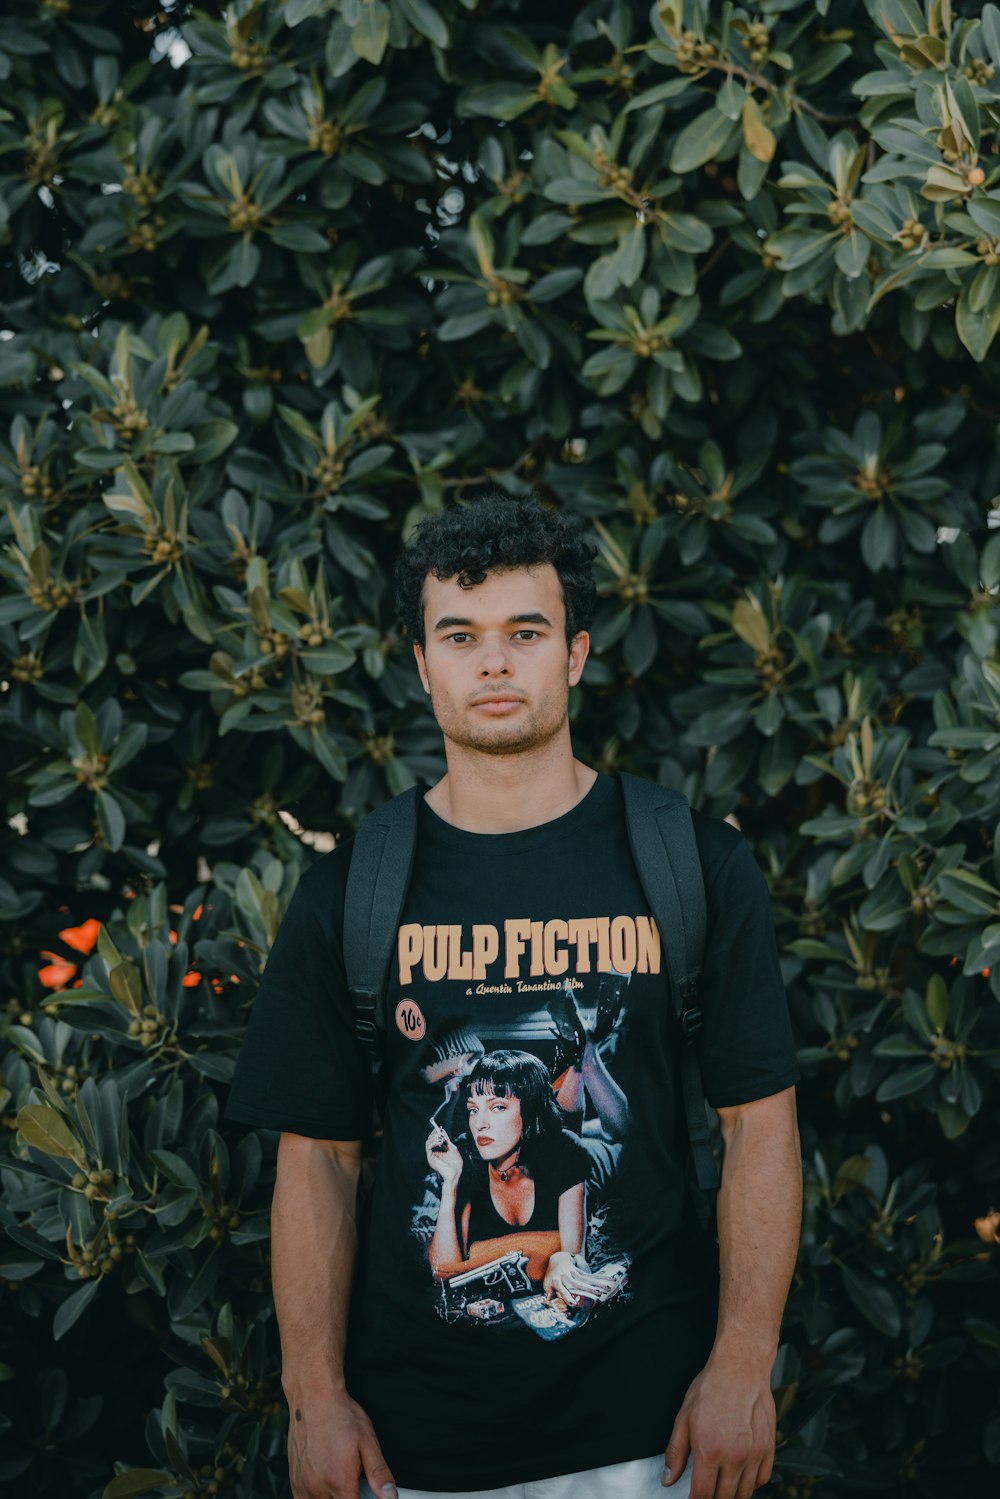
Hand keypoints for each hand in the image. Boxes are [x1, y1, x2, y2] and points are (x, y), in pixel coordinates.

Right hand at [287, 1390, 395, 1498]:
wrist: (313, 1397)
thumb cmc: (339, 1415)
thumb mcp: (367, 1441)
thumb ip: (379, 1473)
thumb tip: (390, 1495)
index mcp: (339, 1481)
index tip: (366, 1494)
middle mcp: (318, 1487)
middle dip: (348, 1497)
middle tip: (355, 1484)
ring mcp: (303, 1485)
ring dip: (333, 1498)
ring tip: (339, 1481)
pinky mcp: (294, 1480)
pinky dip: (317, 1498)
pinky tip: (326, 1483)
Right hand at [425, 1124, 462, 1185]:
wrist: (456, 1171)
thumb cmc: (456, 1163)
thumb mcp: (452, 1149)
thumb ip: (447, 1142)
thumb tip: (443, 1134)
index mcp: (438, 1152)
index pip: (434, 1140)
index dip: (435, 1133)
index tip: (440, 1128)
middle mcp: (434, 1153)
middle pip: (429, 1140)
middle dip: (435, 1134)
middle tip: (440, 1133)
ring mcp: (431, 1156)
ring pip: (427, 1143)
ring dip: (434, 1138)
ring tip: (441, 1138)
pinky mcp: (430, 1159)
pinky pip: (428, 1148)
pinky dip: (433, 1142)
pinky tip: (439, 1142)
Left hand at [544, 1252, 625, 1304]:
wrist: (557, 1259)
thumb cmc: (552, 1275)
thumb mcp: (547, 1284)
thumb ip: (549, 1292)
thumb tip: (549, 1300)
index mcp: (557, 1282)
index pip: (563, 1290)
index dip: (567, 1297)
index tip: (573, 1303)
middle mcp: (567, 1277)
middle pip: (579, 1285)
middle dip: (589, 1290)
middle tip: (598, 1295)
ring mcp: (575, 1274)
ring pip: (587, 1280)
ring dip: (598, 1284)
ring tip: (607, 1289)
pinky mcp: (581, 1272)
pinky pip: (592, 1276)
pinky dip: (601, 1278)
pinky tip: (610, 1280)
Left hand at [662, 1359, 775, 1498]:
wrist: (740, 1367)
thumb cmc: (712, 1387)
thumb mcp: (684, 1417)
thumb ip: (675, 1451)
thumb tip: (668, 1478)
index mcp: (709, 1450)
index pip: (702, 1495)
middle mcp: (734, 1457)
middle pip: (724, 1498)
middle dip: (712, 1498)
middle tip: (706, 1490)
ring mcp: (754, 1454)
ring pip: (745, 1494)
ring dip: (732, 1494)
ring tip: (722, 1485)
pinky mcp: (769, 1448)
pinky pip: (762, 1480)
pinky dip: (751, 1484)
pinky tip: (741, 1475)